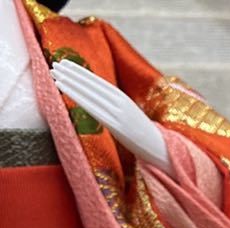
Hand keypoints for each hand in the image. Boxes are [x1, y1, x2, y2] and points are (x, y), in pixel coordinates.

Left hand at [50, 59, 172, 172]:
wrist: (165, 153)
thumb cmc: (147, 141)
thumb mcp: (132, 120)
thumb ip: (119, 112)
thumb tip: (104, 109)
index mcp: (125, 101)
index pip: (99, 83)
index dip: (82, 73)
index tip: (67, 64)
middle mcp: (122, 104)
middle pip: (93, 85)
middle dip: (73, 74)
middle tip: (55, 64)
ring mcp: (119, 115)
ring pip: (90, 94)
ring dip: (70, 82)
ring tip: (55, 74)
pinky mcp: (117, 127)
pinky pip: (93, 109)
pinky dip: (77, 97)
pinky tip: (64, 89)